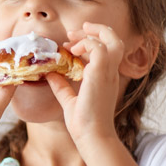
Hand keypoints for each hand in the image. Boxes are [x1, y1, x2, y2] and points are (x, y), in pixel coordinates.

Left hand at [45, 22, 122, 148]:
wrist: (91, 135)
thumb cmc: (83, 122)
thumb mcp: (69, 100)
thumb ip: (62, 86)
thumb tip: (50, 74)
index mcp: (106, 77)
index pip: (107, 50)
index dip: (90, 42)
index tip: (71, 44)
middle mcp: (110, 72)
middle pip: (114, 40)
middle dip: (96, 30)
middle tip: (74, 32)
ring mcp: (108, 72)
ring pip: (112, 39)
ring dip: (93, 34)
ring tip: (73, 36)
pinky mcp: (101, 73)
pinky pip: (99, 48)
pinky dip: (86, 44)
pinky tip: (73, 52)